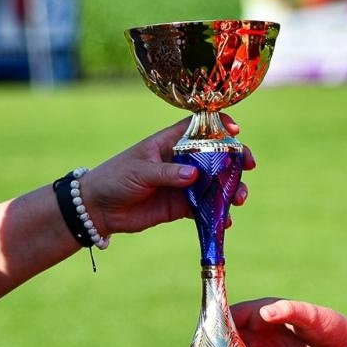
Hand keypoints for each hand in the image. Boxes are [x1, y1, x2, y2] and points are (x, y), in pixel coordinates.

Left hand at [78, 117, 254, 235]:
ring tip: (239, 199)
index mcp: (170, 142)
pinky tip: (225, 221)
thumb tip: (194, 175)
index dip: (220, 125)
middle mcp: (182, 161)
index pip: (200, 127)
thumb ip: (166, 173)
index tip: (237, 130)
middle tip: (248, 168)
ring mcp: (184, 184)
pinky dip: (218, 214)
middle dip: (235, 161)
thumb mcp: (139, 171)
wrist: (99, 208)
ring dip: (230, 190)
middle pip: (216, 156)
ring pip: (215, 184)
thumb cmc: (115, 178)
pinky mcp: (182, 206)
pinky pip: (205, 209)